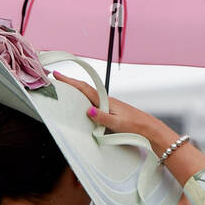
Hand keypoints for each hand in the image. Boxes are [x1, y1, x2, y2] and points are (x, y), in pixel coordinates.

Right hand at [51, 69, 204, 180]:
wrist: (149, 129)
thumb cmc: (136, 126)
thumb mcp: (119, 123)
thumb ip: (103, 117)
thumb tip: (88, 110)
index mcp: (106, 101)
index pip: (84, 89)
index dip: (69, 82)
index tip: (56, 75)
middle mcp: (105, 101)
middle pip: (84, 90)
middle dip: (69, 84)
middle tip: (55, 79)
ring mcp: (107, 106)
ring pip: (87, 96)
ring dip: (75, 92)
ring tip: (62, 89)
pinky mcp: (109, 112)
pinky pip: (92, 104)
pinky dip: (82, 101)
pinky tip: (79, 105)